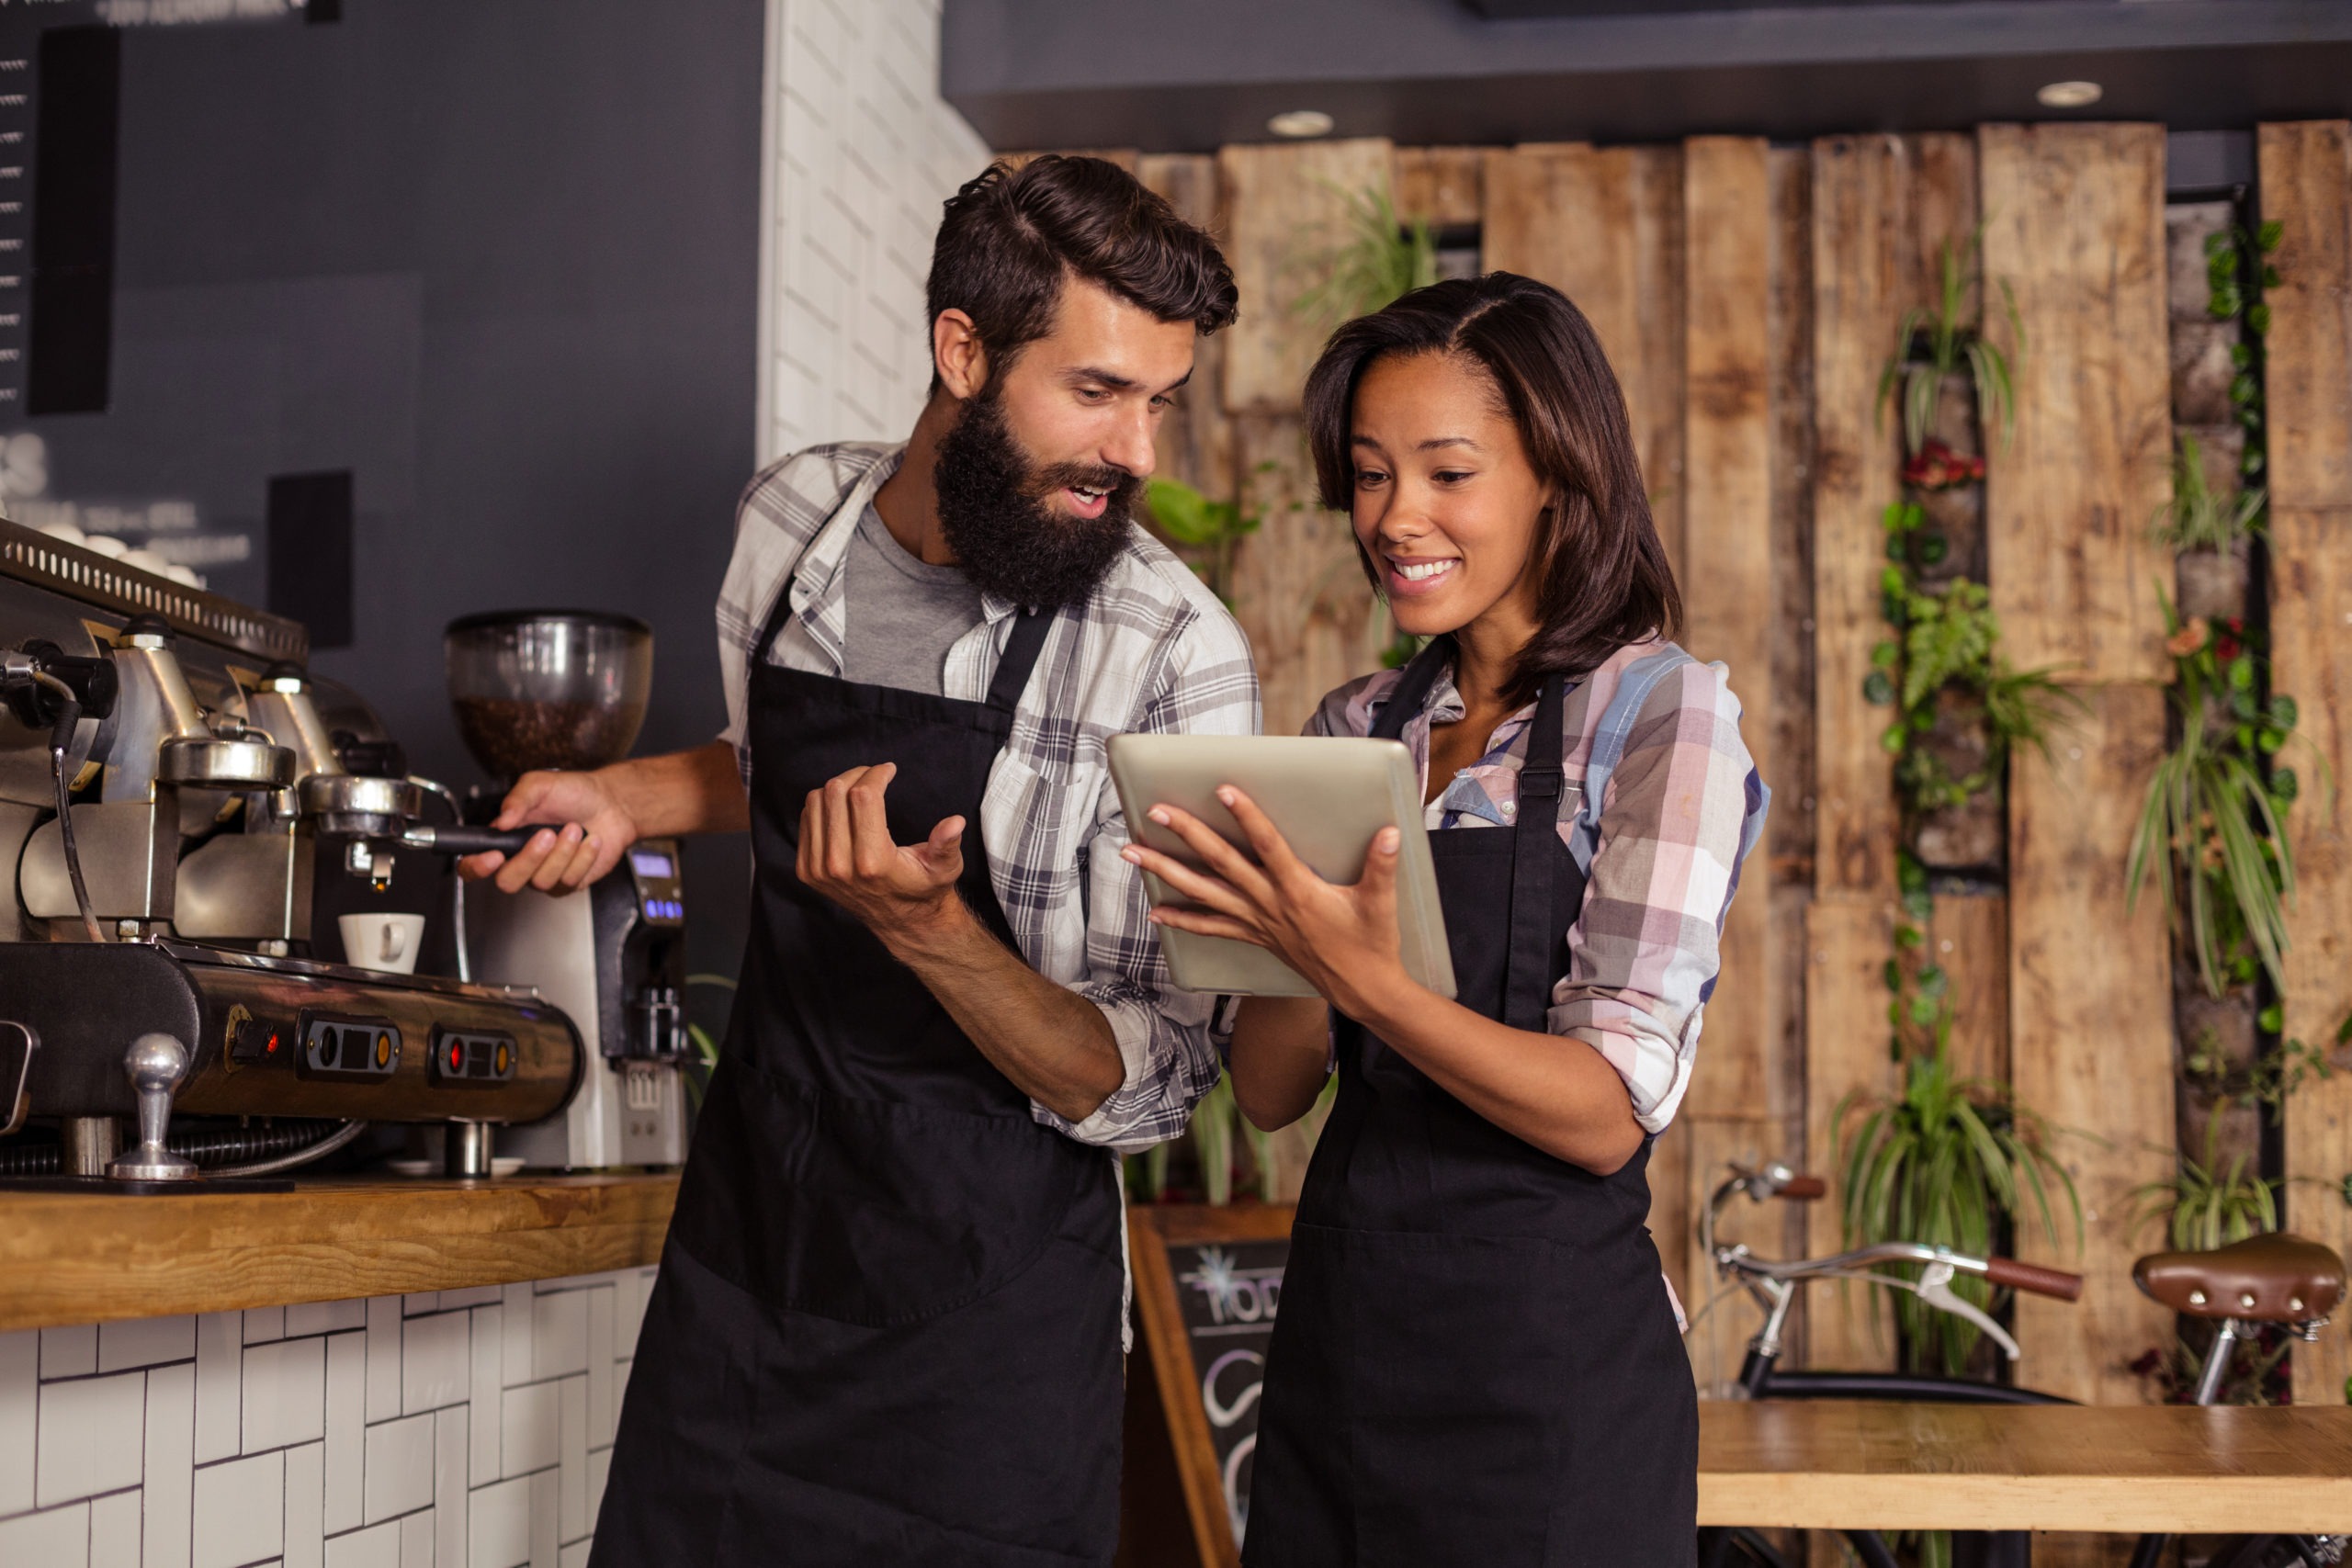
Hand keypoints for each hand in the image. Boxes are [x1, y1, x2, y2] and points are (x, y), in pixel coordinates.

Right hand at [458, 768, 635, 893]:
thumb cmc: (574, 793)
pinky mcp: (569, 882)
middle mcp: (521, 860)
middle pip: (507, 881)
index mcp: (505, 838)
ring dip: (562, 852)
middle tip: (547, 833)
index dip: (476, 866)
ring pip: (542, 881)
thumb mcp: (540, 785)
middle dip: (529, 858)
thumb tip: (501, 821)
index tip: (493, 856)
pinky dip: (583, 857)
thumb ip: (517, 799)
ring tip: (574, 828)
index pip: (473, 864)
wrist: (610, 802)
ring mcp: (545, 874)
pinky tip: (589, 840)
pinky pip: (568, 880)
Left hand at [797, 762, 966, 951]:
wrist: (901, 921)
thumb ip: (946, 844)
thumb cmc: (924, 888)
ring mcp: (819, 869)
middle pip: (834, 793)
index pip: (862, 796)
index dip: (876, 774)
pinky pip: (806, 819)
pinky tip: (844, 809)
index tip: (889, 770)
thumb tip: (955, 822)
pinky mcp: (806, 870)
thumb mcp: (944, 868)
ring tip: (861, 790)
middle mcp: (840, 866)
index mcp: (873, 862)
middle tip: (875, 775)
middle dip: (857, 774)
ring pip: (816, 802)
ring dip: (839, 787)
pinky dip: (823, 805)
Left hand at [1121, 786, 1411, 1023]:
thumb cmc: (1371, 943)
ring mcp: (1258, 923)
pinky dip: (1182, 920)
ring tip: (1132, 854)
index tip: (1223, 791)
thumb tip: (1390, 831)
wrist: (1362, 989)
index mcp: (1299, 890)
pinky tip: (1156, 914)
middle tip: (1156, 812)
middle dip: (1186, 835)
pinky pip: (1211, 928)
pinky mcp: (1256, 938)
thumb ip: (1383, 865)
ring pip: (1203, 893)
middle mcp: (1270, 905)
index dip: (1246, 817)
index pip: (1267, 846)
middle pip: (1220, 864)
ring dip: (1165, 873)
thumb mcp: (1380, 903)